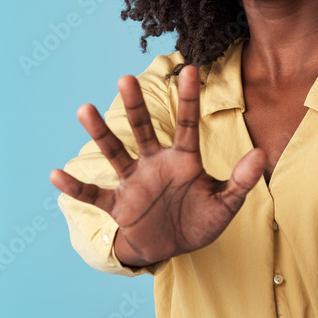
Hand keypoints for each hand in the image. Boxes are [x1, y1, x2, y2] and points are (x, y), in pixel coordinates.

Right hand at [50, 66, 266, 265]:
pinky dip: (77, 187)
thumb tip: (261, 153)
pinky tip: (57, 174)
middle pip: (144, 130)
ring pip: (116, 153)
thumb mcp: (225, 205)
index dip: (189, 99)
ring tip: (84, 109)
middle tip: (126, 78)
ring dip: (101, 133)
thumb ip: (241, 181)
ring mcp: (134, 182)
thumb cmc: (199, 221)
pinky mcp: (119, 205)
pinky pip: (95, 194)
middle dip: (135, 106)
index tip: (189, 69)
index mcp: (183, 160)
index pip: (187, 124)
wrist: (171, 248)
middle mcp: (155, 163)